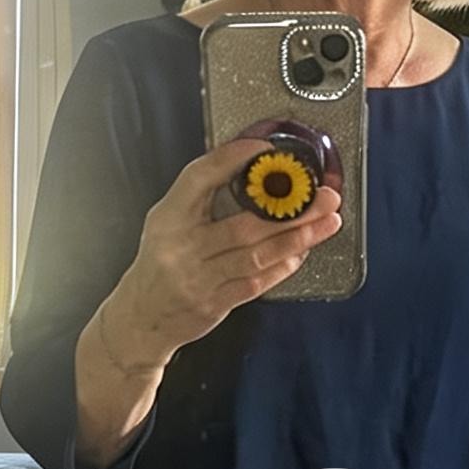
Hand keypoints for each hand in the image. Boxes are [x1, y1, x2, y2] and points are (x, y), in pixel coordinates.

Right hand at [97, 137, 341, 368]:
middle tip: (324, 196)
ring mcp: (199, 279)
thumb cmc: (159, 265)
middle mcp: (183, 247)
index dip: (231, 159)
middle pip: (244, 224)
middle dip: (292, 209)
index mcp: (168, 218)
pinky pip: (256, 282)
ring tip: (328, 222)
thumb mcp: (165, 222)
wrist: (141, 318)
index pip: (199, 178)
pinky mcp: (214, 303)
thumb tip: (249, 168)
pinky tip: (302, 251)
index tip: (264, 150)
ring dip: (298, 237)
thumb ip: (200, 198)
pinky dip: (282, 266)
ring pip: (257, 255)